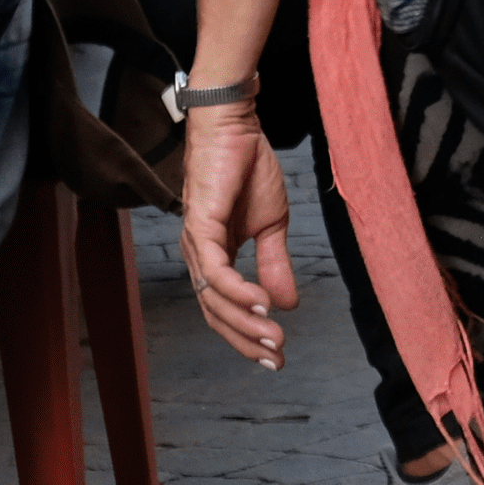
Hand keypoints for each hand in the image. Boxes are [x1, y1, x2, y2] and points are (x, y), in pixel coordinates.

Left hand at [180, 101, 298, 368]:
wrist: (235, 126)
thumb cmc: (247, 168)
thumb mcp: (272, 223)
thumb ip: (274, 264)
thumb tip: (287, 304)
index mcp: (214, 257)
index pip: (225, 309)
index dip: (248, 335)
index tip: (277, 356)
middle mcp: (198, 257)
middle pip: (216, 314)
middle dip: (246, 340)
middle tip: (277, 358)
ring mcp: (196, 243)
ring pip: (215, 299)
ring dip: (245, 322)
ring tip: (274, 337)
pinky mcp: (200, 226)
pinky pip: (216, 270)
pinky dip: (237, 290)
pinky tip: (261, 302)